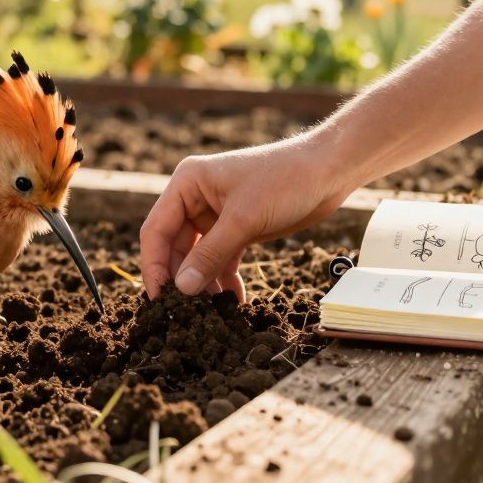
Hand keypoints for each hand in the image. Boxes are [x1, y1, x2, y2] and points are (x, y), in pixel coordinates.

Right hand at [139, 131, 351, 299]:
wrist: (328, 171)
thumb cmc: (285, 180)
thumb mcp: (244, 219)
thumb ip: (210, 255)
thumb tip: (182, 289)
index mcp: (187, 183)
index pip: (157, 230)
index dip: (154, 266)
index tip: (158, 299)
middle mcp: (196, 197)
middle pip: (175, 246)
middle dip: (181, 279)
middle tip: (184, 312)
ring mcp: (216, 213)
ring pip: (198, 256)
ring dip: (203, 282)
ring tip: (210, 312)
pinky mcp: (237, 228)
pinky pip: (221, 258)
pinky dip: (224, 279)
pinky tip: (233, 301)